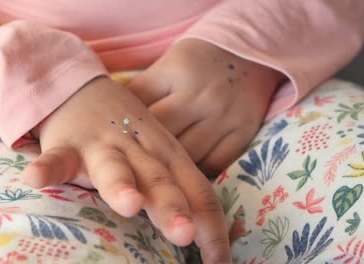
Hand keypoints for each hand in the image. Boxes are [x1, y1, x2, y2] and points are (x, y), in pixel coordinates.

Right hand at [23, 77, 229, 262]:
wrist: (85, 90)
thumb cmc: (128, 134)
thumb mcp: (158, 154)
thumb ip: (177, 187)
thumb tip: (203, 233)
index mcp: (169, 156)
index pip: (198, 191)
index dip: (211, 227)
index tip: (218, 263)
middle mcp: (141, 151)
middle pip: (161, 181)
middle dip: (172, 207)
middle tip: (184, 233)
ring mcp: (103, 146)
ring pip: (114, 167)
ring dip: (121, 184)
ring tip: (128, 204)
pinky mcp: (68, 144)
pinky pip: (57, 158)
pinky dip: (47, 167)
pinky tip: (34, 179)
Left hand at [129, 39, 284, 176]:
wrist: (250, 54)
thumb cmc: (199, 62)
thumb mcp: (167, 66)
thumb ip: (142, 94)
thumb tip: (114, 126)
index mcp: (175, 72)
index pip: (139, 107)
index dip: (123, 129)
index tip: (113, 146)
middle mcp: (200, 96)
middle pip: (162, 136)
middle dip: (143, 155)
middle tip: (128, 173)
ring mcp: (223, 117)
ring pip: (186, 156)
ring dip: (168, 171)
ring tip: (154, 181)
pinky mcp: (242, 133)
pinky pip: (213, 165)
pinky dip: (195, 175)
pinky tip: (183, 179)